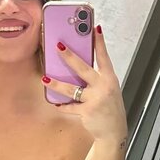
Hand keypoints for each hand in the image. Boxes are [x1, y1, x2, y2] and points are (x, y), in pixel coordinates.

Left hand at [42, 27, 127, 145]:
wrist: (114, 132)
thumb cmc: (109, 108)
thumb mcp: (108, 90)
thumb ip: (96, 80)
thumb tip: (76, 69)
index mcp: (110, 79)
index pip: (104, 57)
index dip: (99, 42)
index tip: (95, 28)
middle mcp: (104, 87)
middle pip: (83, 68)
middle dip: (69, 56)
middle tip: (58, 45)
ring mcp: (95, 99)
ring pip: (71, 89)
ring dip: (56, 84)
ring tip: (45, 79)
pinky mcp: (87, 111)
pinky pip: (70, 106)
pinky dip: (62, 105)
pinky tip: (55, 102)